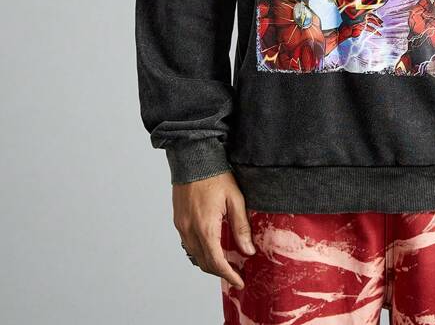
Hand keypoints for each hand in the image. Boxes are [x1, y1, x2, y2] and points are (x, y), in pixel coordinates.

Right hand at [172, 171, 255, 288]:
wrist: (193, 158)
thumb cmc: (215, 175)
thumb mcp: (235, 198)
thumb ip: (241, 226)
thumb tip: (248, 251)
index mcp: (206, 227)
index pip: (216, 262)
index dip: (228, 275)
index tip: (239, 282)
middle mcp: (190, 230)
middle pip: (204, 263)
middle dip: (220, 272)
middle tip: (235, 274)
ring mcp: (182, 226)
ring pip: (194, 255)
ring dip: (209, 263)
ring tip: (225, 264)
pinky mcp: (178, 221)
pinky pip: (187, 245)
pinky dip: (199, 252)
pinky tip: (210, 249)